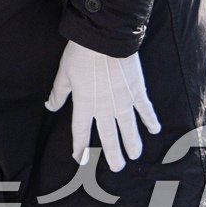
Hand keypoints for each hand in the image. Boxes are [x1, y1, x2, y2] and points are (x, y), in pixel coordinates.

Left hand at [45, 39, 160, 171]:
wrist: (105, 39)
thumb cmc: (81, 54)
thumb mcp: (64, 73)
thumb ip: (59, 93)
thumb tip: (50, 106)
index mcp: (84, 104)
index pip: (81, 131)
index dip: (80, 146)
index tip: (79, 159)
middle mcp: (104, 107)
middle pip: (108, 136)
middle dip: (113, 153)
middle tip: (117, 167)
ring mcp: (123, 101)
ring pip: (129, 128)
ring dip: (133, 143)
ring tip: (134, 155)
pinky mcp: (137, 91)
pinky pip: (145, 109)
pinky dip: (150, 120)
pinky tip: (155, 130)